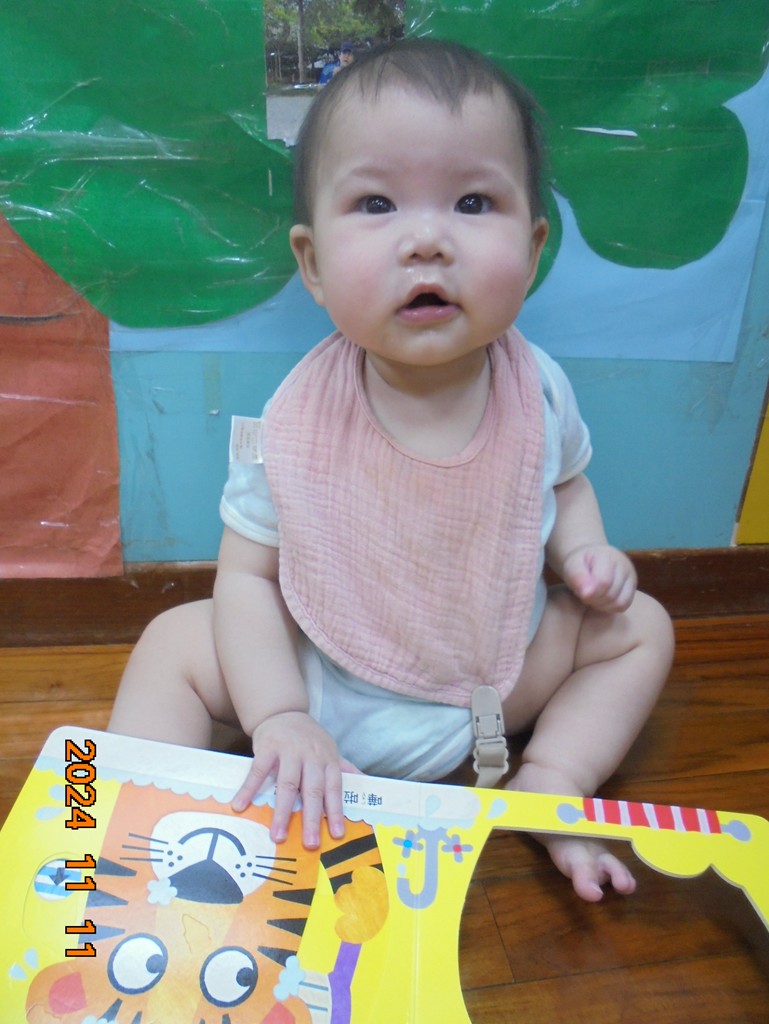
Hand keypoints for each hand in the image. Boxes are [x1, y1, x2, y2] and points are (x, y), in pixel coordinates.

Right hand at [231, 710, 357, 848]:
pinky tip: (241, 805)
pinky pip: (258, 771)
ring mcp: (289, 751)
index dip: (335, 811)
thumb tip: (366, 783)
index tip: (336, 834)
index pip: (334, 788)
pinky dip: (249, 789)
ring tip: (278, 836)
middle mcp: (311, 755)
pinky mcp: (267, 747)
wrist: (284, 711)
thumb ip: (344, 768)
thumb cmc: (308, 737)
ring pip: (287, 784)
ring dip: (282, 812)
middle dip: (311, 819)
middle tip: (310, 843)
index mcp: (327, 759)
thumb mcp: (329, 749)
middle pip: (312, 790)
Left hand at [561, 544, 636, 612]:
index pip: (604, 582)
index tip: (580, 593)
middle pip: (612, 595)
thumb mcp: (572, 566)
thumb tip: (586, 594)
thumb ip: (577, 578)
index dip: (590, 594)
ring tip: (592, 597)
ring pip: (620, 603)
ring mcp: (631, 576)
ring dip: (602, 605)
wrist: (590, 557)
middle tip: (584, 595)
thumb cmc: (579, 562)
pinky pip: (624, 605)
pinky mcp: (632, 587)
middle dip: (595, 600)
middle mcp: (624, 565)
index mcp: (608, 556)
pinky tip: (600, 600)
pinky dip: (611, 607)